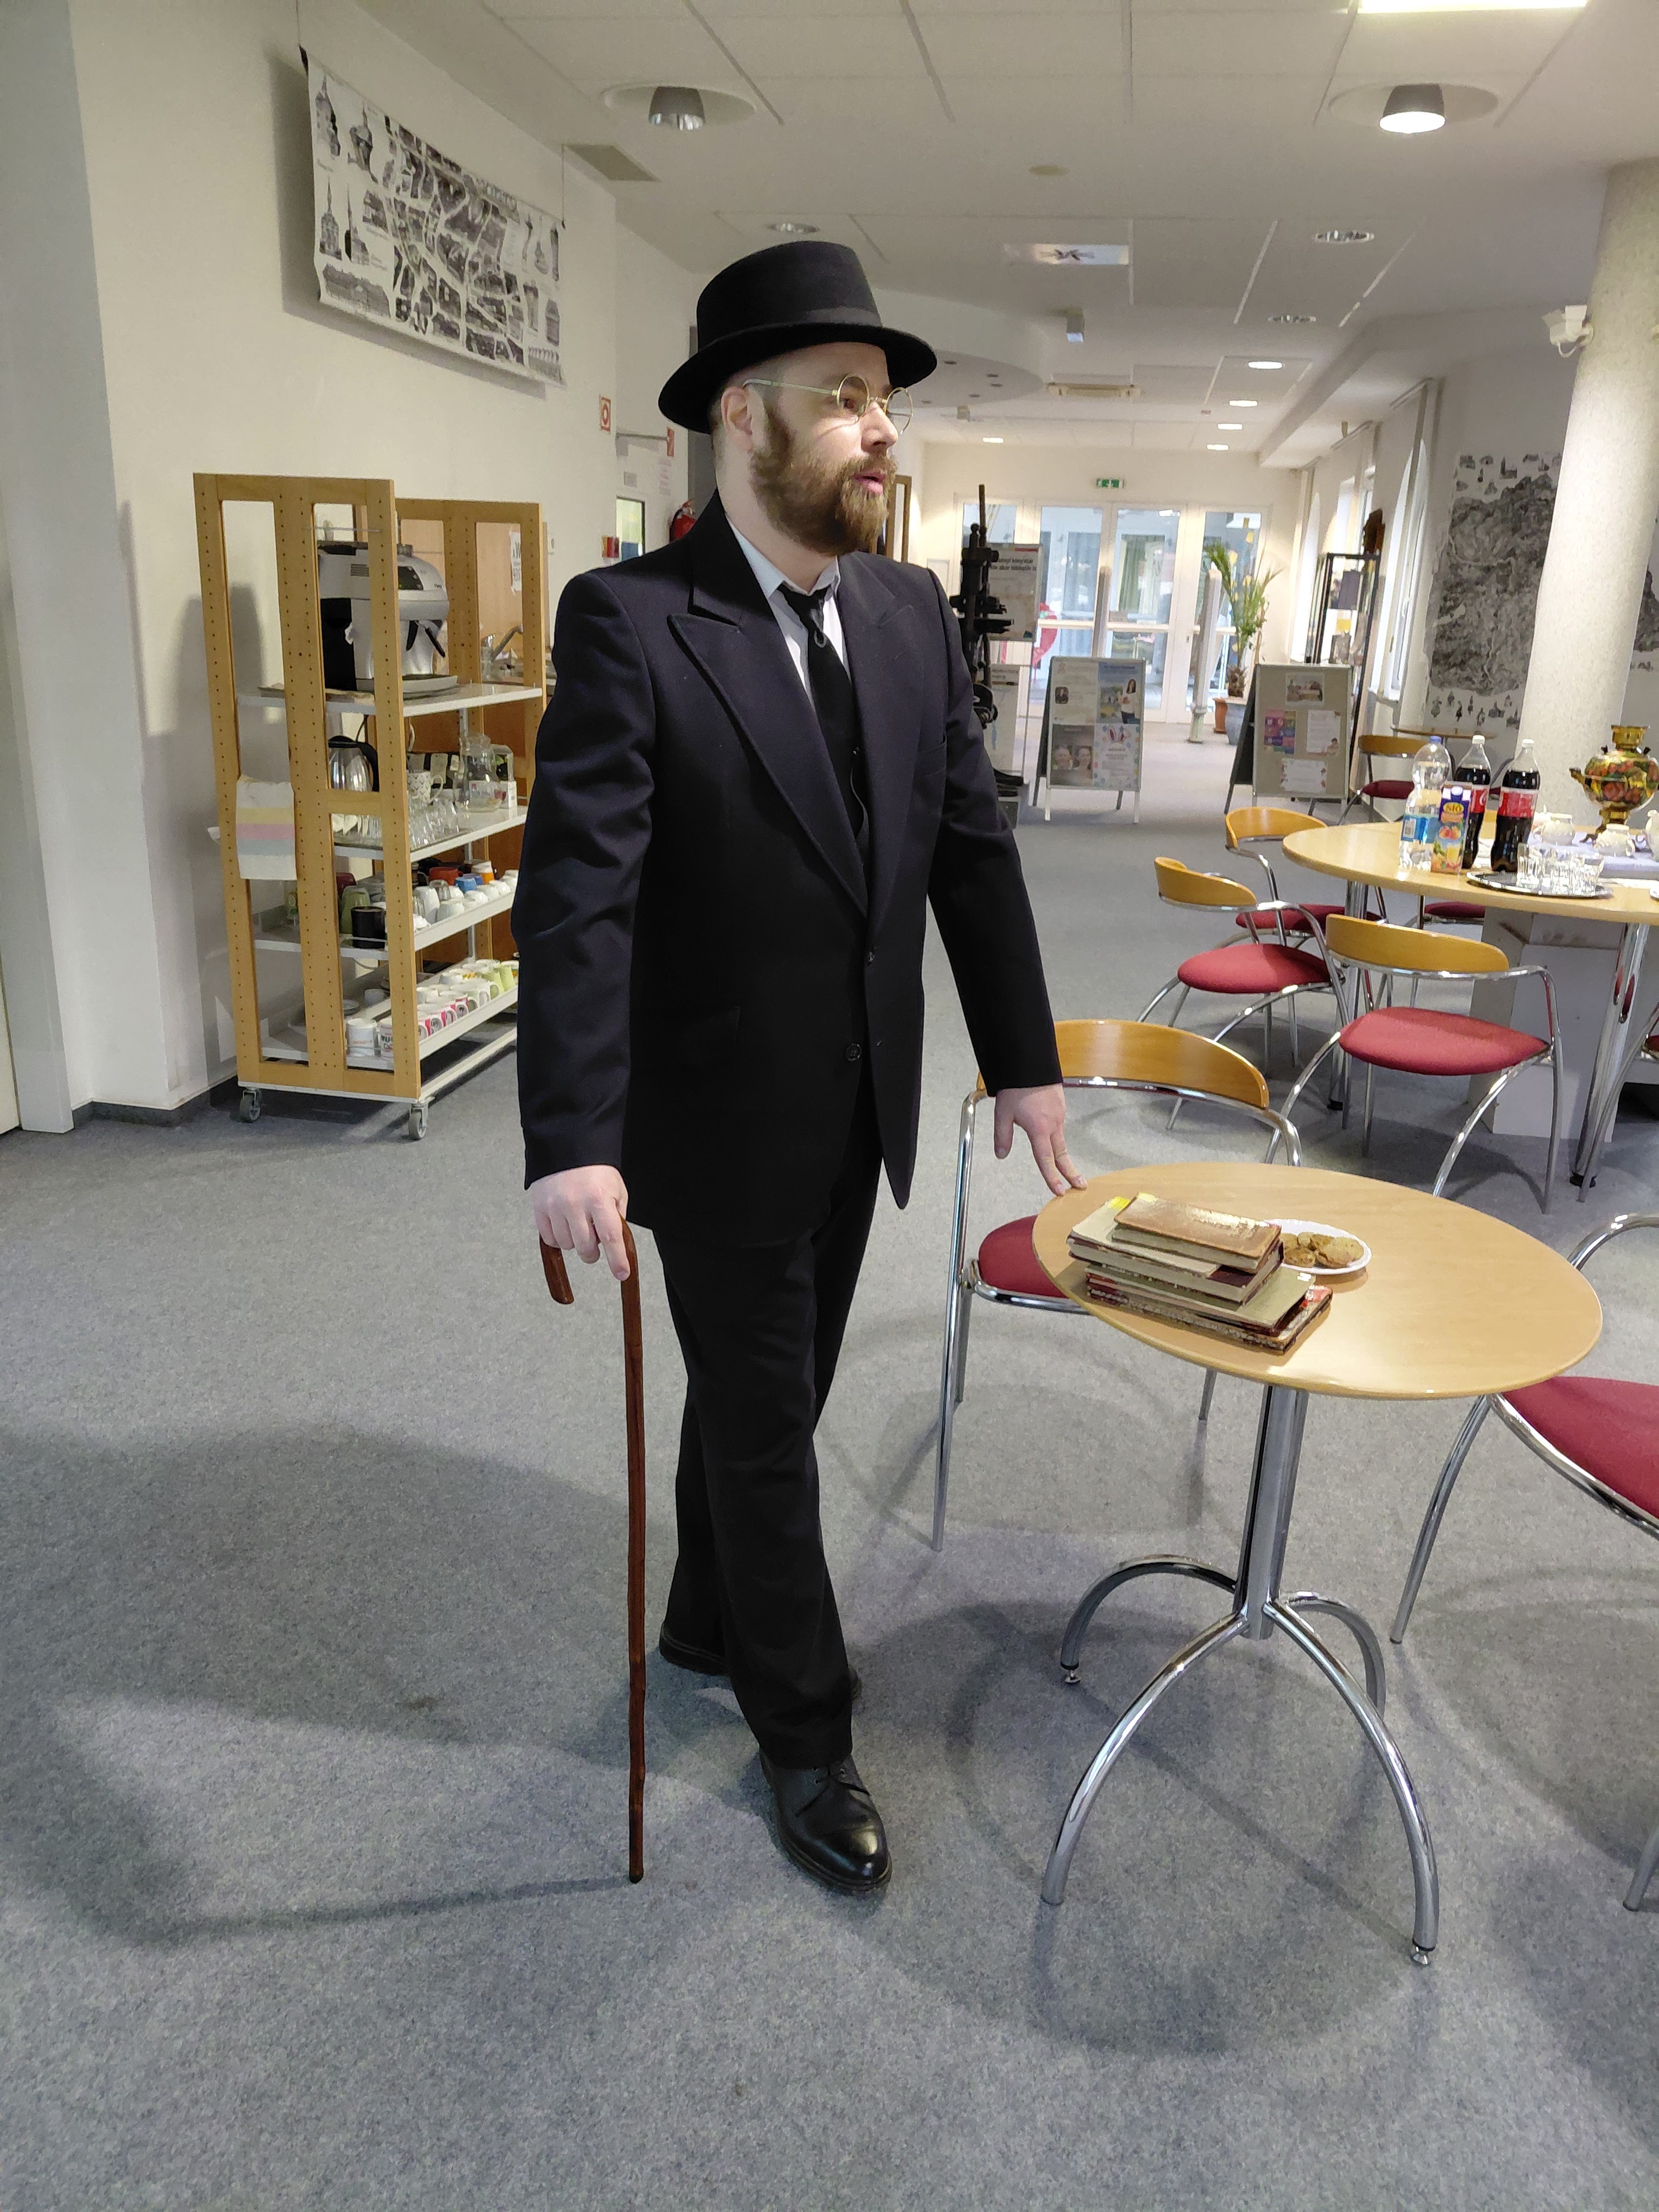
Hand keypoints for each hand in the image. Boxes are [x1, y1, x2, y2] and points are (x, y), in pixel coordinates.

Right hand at [530, 1165, 631, 1280]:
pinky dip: (559, 1238)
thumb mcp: (617, 1190)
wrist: (567, 1148)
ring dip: (575, 1243)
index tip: (622, 1273)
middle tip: (595, 1243)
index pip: (610, 1237)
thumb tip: (614, 1243)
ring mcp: (554, 1207)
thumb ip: (617, 1216)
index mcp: (599, 1199)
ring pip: (566, 1245)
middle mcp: (575, 1204)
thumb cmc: (597, 1172)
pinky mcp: (539, 1207)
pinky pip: (549, 1239)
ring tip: (578, 1224)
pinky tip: (564, 1225)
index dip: (617, 1259)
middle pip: (586, 1247)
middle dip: (593, 1252)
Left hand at [993, 1083, 1085, 1197]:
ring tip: (1066, 1168)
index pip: (1046, 1160)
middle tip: (1080, 1186)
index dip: (1052, 1178)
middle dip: (1070, 1172)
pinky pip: (1059, 1125)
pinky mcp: (1061, 1105)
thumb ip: (1002, 1136)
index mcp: (1039, 1130)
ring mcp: (1060, 1114)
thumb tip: (1001, 1154)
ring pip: (1061, 1139)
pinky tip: (1051, 1136)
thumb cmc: (1016, 1087)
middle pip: (1062, 1154)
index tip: (1059, 1191)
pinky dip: (1057, 1136)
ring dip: (1063, 1154)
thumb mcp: (1003, 1113)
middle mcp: (1054, 1124)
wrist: (1030, 1062)